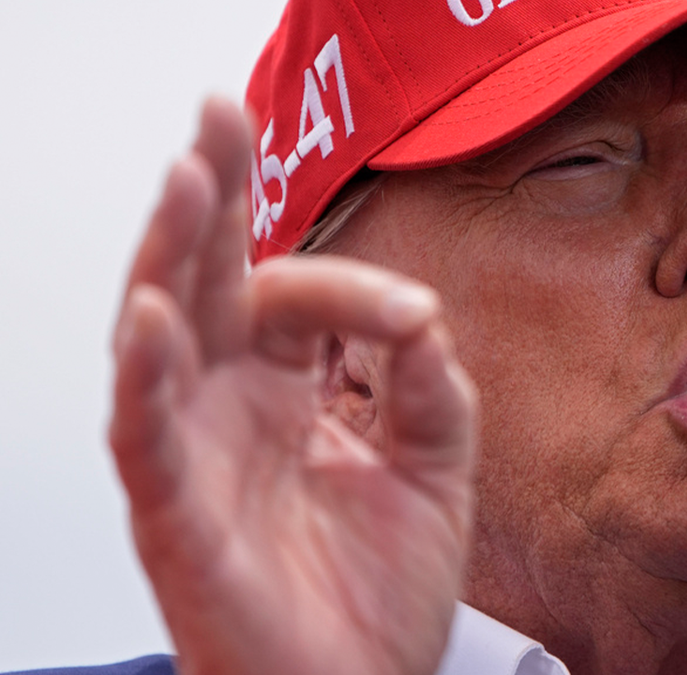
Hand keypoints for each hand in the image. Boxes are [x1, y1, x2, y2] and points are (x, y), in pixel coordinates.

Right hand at [109, 98, 475, 674]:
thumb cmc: (381, 597)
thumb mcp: (437, 472)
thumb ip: (435, 391)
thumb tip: (424, 316)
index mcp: (288, 393)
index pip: (298, 298)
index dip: (349, 286)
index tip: (412, 319)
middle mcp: (231, 411)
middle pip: (206, 283)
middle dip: (210, 198)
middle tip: (216, 116)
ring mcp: (195, 457)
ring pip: (160, 338)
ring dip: (170, 257)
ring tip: (187, 178)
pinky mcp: (175, 516)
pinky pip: (145, 437)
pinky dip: (146, 377)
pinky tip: (155, 313)